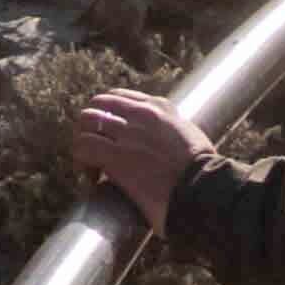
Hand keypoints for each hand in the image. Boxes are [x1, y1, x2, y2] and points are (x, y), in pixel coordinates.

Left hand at [69, 87, 204, 229]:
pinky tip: (90, 178)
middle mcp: (141, 114)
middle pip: (97, 105)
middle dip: (89, 126)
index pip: (120, 97)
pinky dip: (81, 162)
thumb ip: (173, 131)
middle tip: (93, 148)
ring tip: (89, 165)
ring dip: (83, 142)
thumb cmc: (203, 170)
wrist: (203, 186)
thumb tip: (167, 145)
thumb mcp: (190, 136)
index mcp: (160, 107)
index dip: (107, 113)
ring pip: (86, 123)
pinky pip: (83, 148)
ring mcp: (126, 133)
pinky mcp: (115, 156)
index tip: (108, 132)